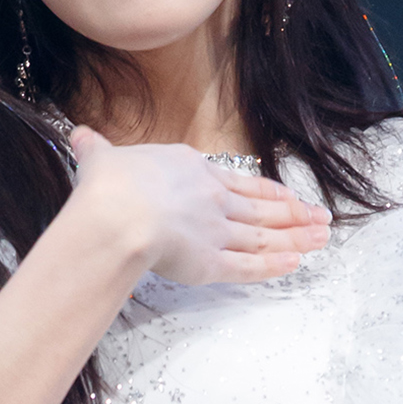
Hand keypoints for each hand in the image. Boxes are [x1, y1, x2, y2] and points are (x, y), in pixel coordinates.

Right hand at [68, 125, 331, 285]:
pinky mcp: (212, 263)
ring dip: (295, 236)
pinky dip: (274, 265)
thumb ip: (96, 152)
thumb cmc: (108, 186)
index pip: (236, 182)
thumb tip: (79, 137)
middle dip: (293, 214)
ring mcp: (215, 230)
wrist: (117, 215)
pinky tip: (296, 263)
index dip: (263, 190)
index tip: (285, 194)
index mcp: (190, 170)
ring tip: (323, 237)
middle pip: (260, 209)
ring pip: (263, 235)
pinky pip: (249, 265)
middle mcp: (211, 198)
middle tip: (320, 217)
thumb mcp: (101, 160)